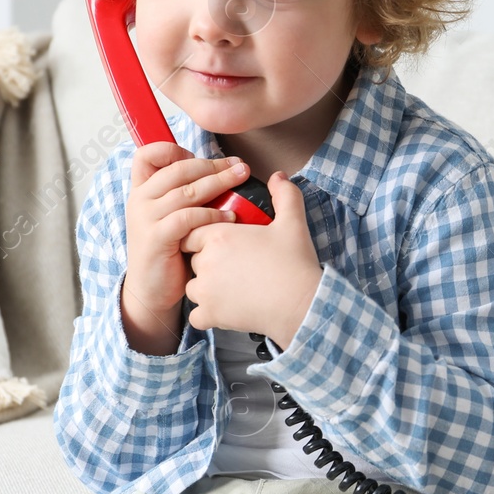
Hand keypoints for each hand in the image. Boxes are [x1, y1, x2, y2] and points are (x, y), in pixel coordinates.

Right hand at [122, 142, 249, 349]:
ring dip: (219, 183)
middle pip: (178, 168)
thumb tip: (223, 170)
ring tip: (242, 181)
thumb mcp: (170, 215)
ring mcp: (146, 218)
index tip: (201, 158)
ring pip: (186, 190)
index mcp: (141, 190)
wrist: (152, 289)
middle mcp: (140, 200)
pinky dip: (212, 214)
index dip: (174, 149)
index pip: (147, 154)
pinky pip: (188, 217)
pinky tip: (230, 216)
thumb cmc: (169, 250)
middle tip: (240, 167)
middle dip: (213, 165)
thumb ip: (184, 194)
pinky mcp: (156, 238)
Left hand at [180, 170, 323, 348]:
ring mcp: (205, 290)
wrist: (300, 303)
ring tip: (229, 287)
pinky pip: (196, 316)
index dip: (205, 237)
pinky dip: (207, 314)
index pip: (193, 232)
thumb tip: (278, 177)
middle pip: (193, 258)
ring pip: (193, 286)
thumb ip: (284, 194)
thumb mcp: (293, 222)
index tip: (222, 243)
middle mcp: (206, 262)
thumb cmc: (294, 264)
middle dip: (207, 261)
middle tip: (232, 265)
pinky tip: (224, 309)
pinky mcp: (210, 314)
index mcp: (219, 236)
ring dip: (205, 287)